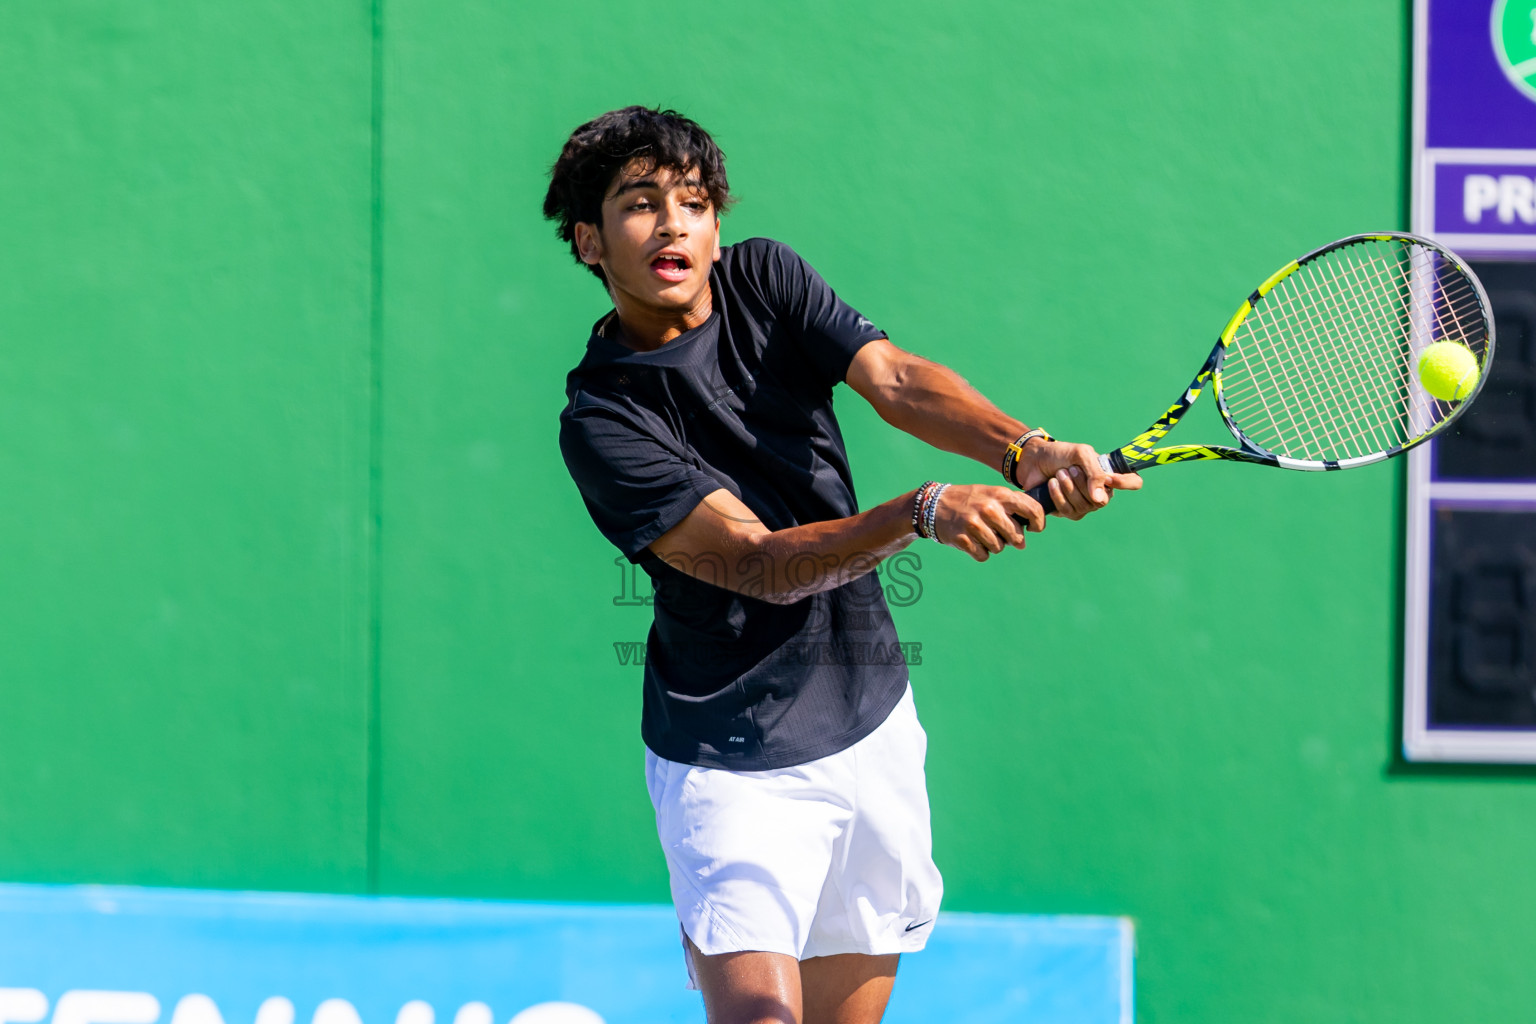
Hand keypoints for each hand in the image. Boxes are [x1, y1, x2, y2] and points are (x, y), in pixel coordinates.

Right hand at [932, 484, 1044, 560]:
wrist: (933, 504)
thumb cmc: (969, 500)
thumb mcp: (991, 495)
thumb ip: (1012, 511)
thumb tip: (1023, 542)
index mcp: (1000, 494)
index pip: (1033, 510)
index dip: (1038, 523)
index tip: (1033, 528)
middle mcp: (989, 508)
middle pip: (1016, 536)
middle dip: (1011, 539)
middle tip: (998, 532)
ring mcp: (975, 524)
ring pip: (999, 547)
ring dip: (993, 545)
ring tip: (981, 533)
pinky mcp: (963, 539)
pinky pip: (983, 555)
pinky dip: (979, 551)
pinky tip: (971, 540)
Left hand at [1017, 439, 1142, 519]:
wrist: (1034, 460)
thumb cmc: (1061, 454)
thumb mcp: (1081, 454)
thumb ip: (1095, 472)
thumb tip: (1099, 499)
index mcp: (1108, 476)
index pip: (1133, 482)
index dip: (1125, 483)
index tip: (1109, 478)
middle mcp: (1100, 493)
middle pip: (1101, 500)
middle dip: (1082, 483)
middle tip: (1070, 469)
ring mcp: (1084, 504)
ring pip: (1083, 506)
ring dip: (1068, 488)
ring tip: (1059, 474)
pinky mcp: (1066, 511)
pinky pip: (1068, 511)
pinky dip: (1058, 495)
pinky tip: (1052, 484)